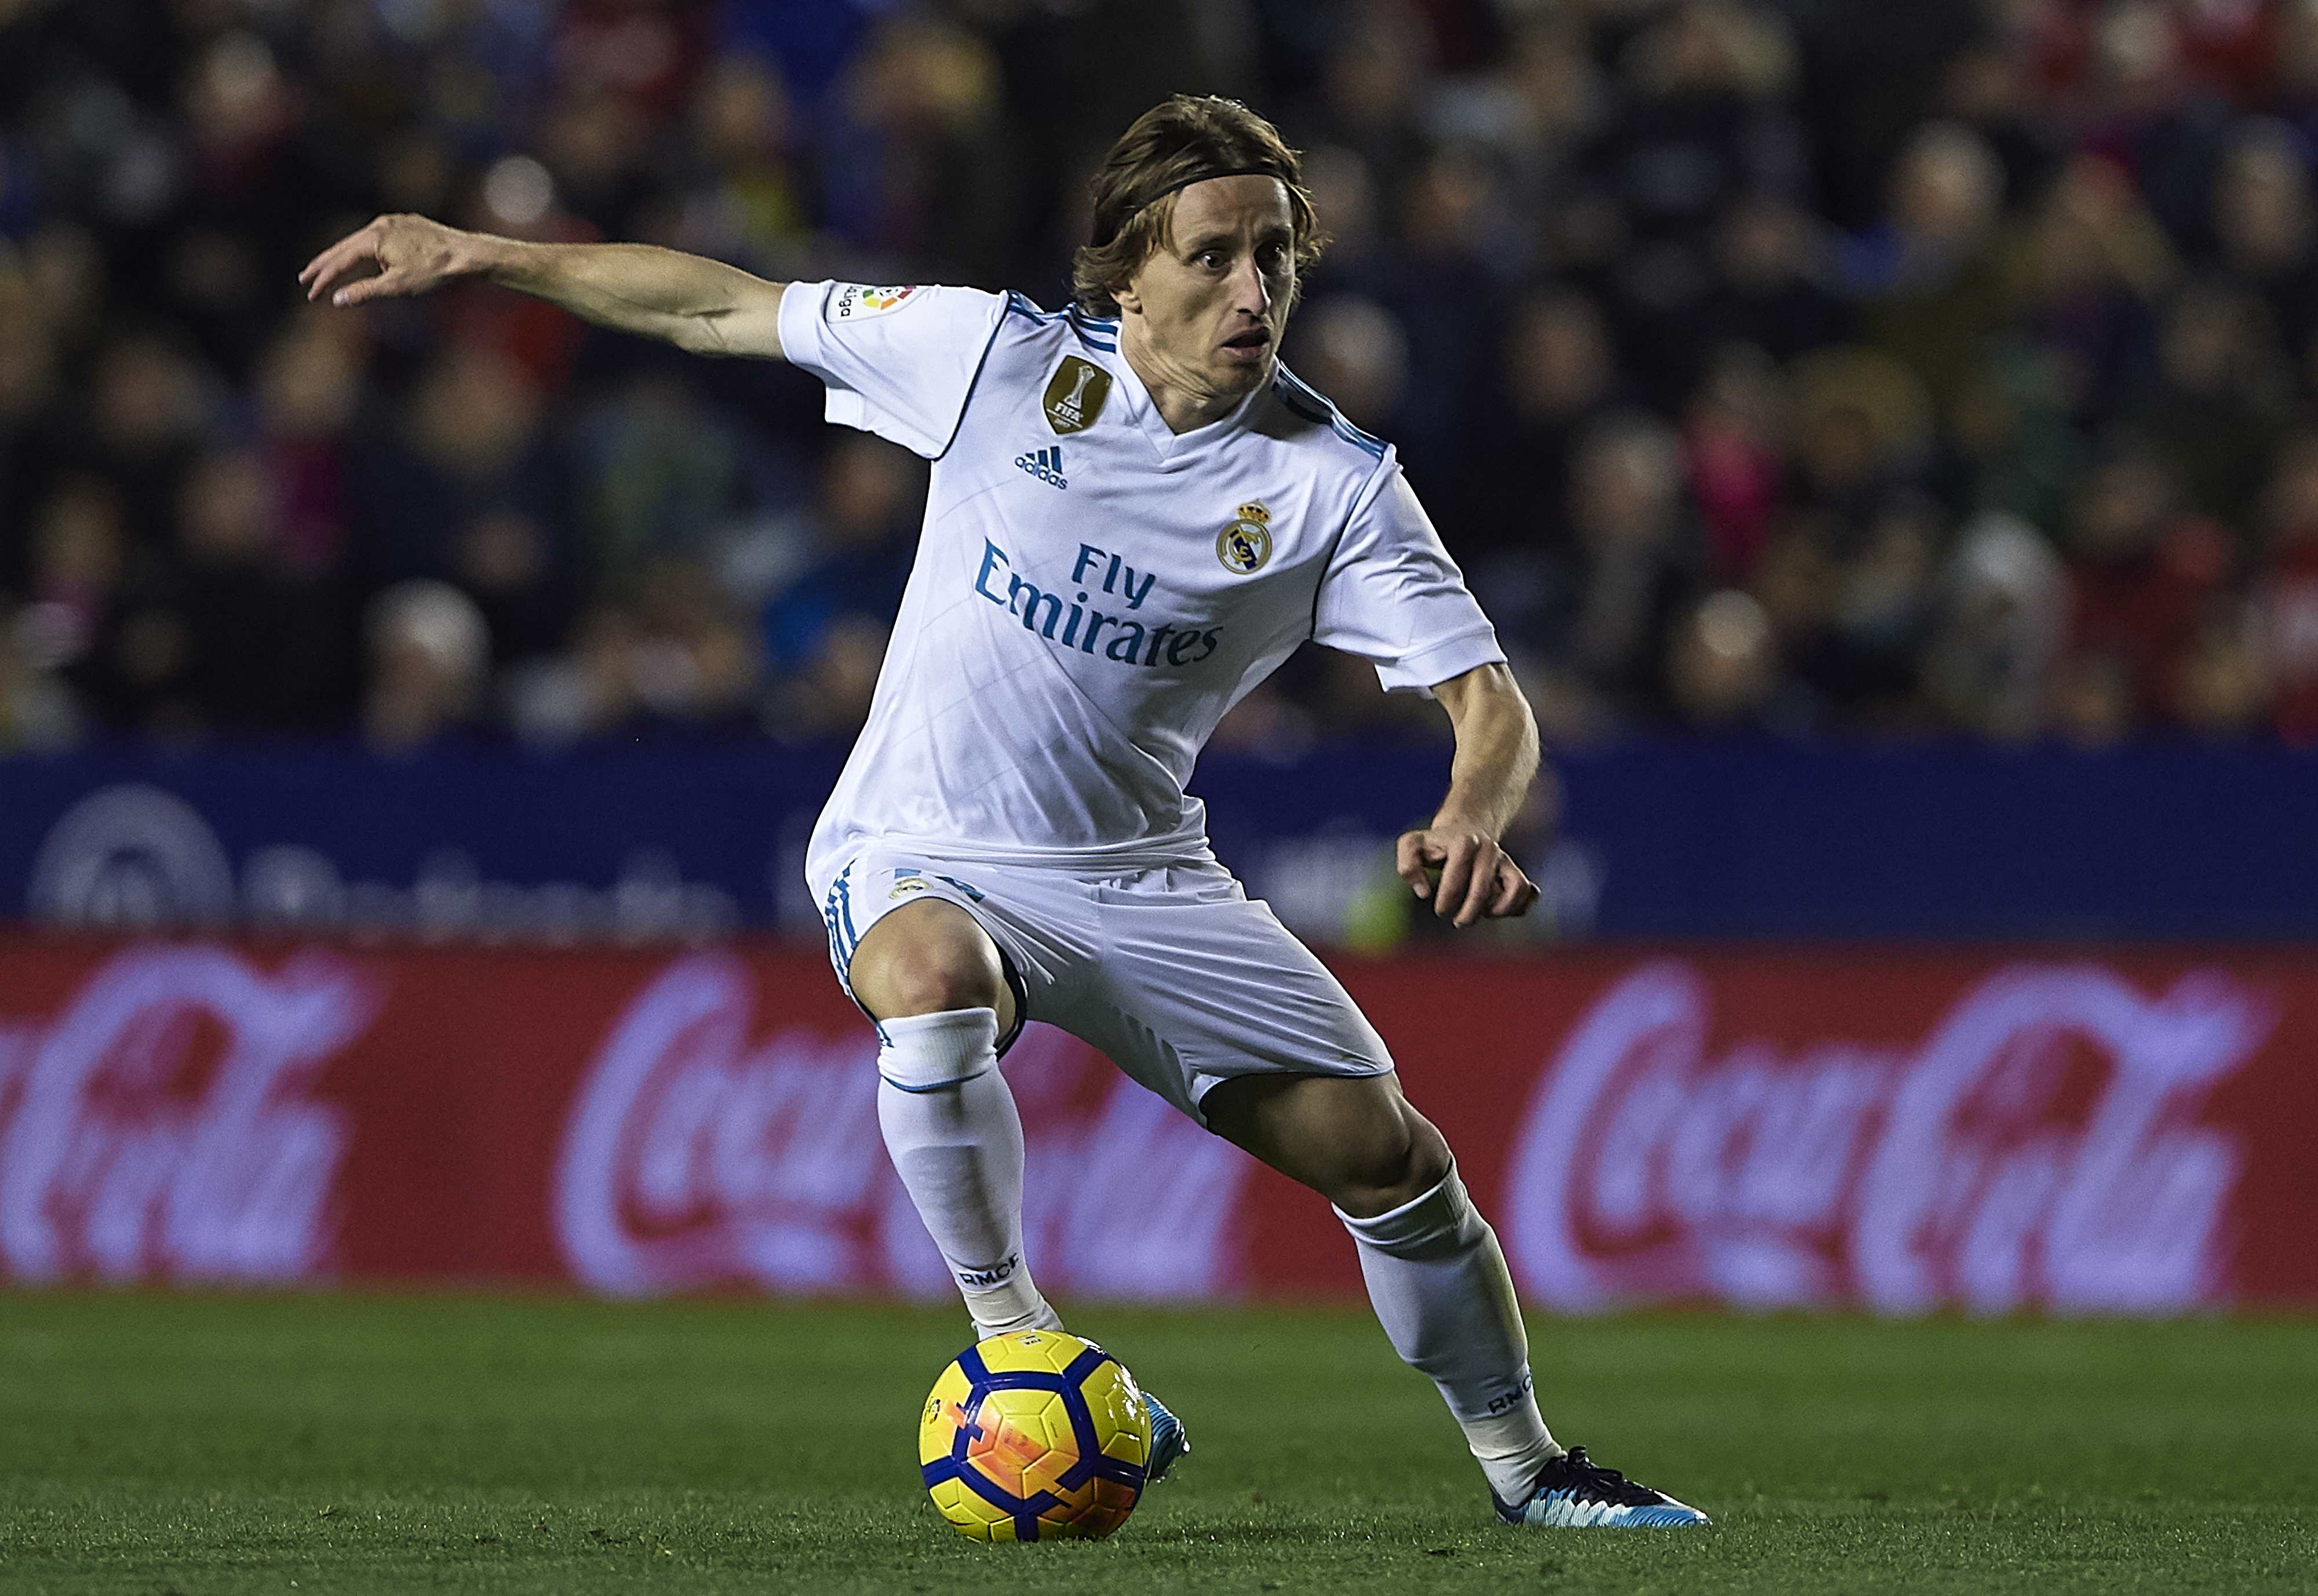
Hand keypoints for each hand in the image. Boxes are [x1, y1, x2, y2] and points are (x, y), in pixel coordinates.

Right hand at [299, 214, 486, 307]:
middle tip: (304, 277)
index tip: (310, 292)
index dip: (324, 278)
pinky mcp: (406, 223)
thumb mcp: (396, 285)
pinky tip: (365, 257)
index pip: (341, 260)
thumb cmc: (434, 270)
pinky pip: (379, 237)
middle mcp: (380, 224)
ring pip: (361, 240)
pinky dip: (366, 249)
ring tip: (330, 269)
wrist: (466, 253)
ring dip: (345, 256)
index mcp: (374, 238)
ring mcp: (393, 221)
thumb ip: (365, 291)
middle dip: (325, 264)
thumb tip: (337, 299)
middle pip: (345, 246)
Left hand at [1396, 825, 1539, 927]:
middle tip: (1459, 922)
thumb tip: (1423, 893)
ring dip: (1499, 910)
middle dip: (1468, 913)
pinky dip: (1517, 907)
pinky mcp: (1517, 872)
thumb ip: (1407, 866)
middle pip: (1483, 890)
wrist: (1465, 828)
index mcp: (1464, 842)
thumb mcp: (1412, 845)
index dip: (1446, 900)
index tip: (1440, 909)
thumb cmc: (1435, 843)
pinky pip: (1529, 893)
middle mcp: (1489, 849)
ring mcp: (1506, 861)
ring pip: (1516, 889)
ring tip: (1484, 913)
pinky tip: (1497, 910)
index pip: (1455, 880)